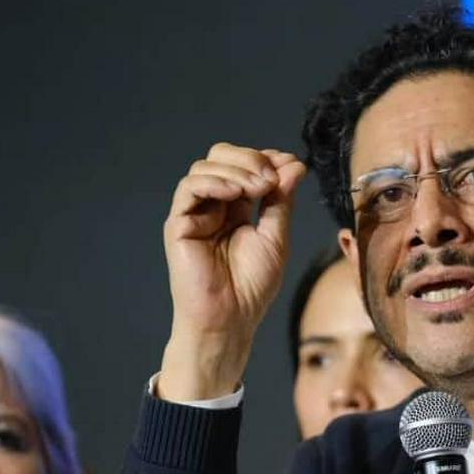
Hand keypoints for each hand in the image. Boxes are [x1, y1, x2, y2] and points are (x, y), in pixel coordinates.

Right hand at [158, 144, 306, 400]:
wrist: (230, 317)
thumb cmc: (252, 285)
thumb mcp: (276, 236)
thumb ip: (281, 199)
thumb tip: (294, 164)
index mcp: (238, 207)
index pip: (246, 165)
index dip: (267, 158)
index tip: (291, 163)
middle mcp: (214, 204)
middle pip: (223, 157)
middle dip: (251, 158)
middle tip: (271, 178)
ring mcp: (196, 212)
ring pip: (206, 166)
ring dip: (237, 169)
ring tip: (259, 187)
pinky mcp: (179, 223)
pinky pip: (190, 187)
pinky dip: (214, 181)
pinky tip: (234, 192)